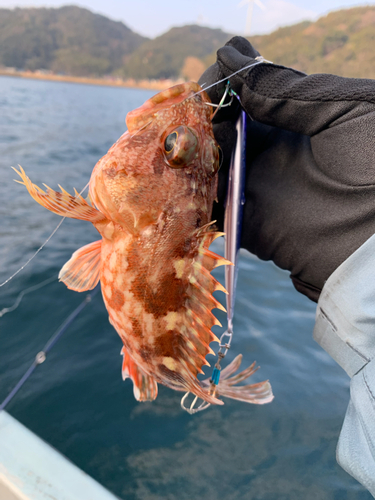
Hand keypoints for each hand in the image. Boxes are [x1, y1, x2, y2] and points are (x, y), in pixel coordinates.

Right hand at [199, 37, 374, 301]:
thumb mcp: (346, 109)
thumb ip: (290, 92)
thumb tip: (234, 58)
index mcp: (294, 120)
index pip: (245, 94)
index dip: (225, 83)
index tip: (217, 77)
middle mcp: (270, 152)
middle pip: (219, 128)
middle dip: (202, 117)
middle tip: (198, 116)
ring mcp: (257, 188)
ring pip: (209, 165)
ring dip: (193, 153)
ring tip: (186, 145)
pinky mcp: (249, 225)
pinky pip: (210, 208)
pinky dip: (193, 194)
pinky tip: (185, 178)